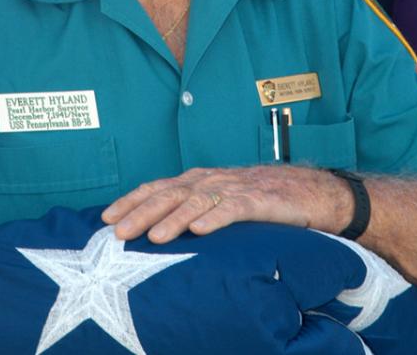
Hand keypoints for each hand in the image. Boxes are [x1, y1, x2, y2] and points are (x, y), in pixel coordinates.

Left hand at [102, 165, 353, 243]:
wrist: (308, 191)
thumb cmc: (260, 197)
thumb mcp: (219, 199)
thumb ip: (192, 207)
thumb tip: (155, 229)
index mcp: (198, 179)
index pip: (158, 187)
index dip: (132, 201)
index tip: (107, 217)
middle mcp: (211, 179)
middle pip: (170, 194)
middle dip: (141, 212)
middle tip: (118, 232)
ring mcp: (235, 188)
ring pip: (197, 201)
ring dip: (174, 219)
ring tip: (154, 237)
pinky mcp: (259, 200)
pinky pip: (234, 208)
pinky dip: (215, 218)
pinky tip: (201, 231)